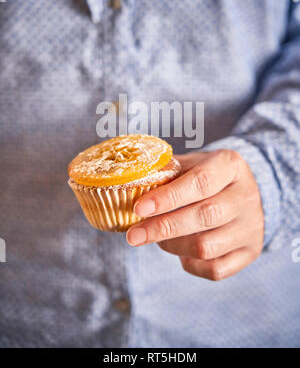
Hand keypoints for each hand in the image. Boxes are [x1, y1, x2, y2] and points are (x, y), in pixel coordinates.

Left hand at [126, 149, 263, 280]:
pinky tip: (179, 251)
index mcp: (230, 166)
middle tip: (133, 236)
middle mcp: (246, 196)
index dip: (167, 197)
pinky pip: (215, 269)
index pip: (200, 182)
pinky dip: (189, 263)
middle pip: (204, 216)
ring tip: (156, 238)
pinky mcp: (251, 252)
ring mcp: (251, 226)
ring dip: (173, 246)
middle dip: (163, 228)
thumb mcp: (191, 163)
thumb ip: (166, 172)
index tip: (139, 208)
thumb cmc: (207, 176)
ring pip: (207, 247)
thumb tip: (131, 184)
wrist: (244, 193)